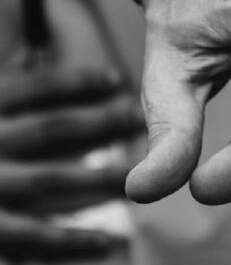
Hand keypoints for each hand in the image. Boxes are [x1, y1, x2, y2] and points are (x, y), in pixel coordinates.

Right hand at [0, 67, 142, 260]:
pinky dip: (70, 241)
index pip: (32, 89)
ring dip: (101, 179)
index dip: (77, 83)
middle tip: (140, 120)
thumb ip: (1, 94)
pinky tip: (109, 241)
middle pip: (53, 131)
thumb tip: (30, 66)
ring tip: (138, 174)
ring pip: (54, 182)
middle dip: (102, 124)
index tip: (116, 78)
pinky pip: (32, 238)